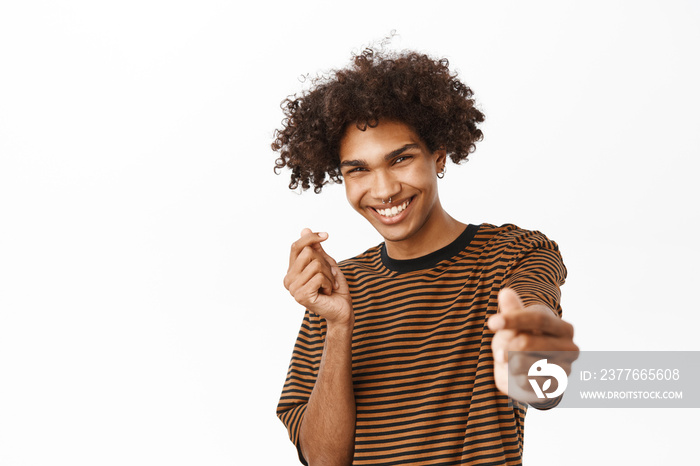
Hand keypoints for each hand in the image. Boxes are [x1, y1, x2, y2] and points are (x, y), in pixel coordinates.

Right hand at [283, 228, 352, 325]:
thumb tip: (305, 229)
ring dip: (329, 275)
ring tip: (329, 286)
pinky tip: (327, 292)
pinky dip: (329, 283)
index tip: (326, 235)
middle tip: (329, 276)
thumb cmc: (334, 288)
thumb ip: (316, 249)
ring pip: (316, 264)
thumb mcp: (326, 264)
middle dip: (325, 262)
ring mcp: (293, 289)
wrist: (342, 310)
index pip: (296, 246)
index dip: (310, 238)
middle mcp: (288, 279)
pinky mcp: (301, 296)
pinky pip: (319, 277)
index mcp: (292, 271)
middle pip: (308, 253)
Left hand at [488, 288, 578, 402]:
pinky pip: (525, 382)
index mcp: (563, 328)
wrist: (530, 375)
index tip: (491, 323)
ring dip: (509, 363)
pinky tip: (519, 375)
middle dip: (505, 346)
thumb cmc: (523, 341)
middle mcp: (570, 348)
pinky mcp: (555, 389)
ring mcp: (565, 370)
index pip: (538, 319)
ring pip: (522, 363)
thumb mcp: (516, 324)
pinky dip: (515, 377)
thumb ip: (512, 309)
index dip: (513, 319)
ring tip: (511, 362)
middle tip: (498, 353)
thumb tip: (505, 293)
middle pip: (526, 342)